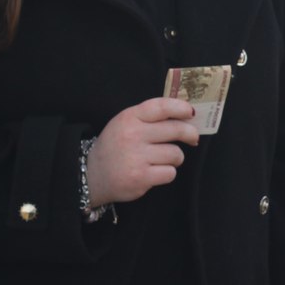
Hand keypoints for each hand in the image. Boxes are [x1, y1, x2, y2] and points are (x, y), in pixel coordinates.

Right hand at [85, 98, 199, 205]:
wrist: (91, 174)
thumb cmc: (116, 146)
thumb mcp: (126, 123)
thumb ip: (151, 118)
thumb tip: (188, 117)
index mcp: (130, 118)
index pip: (162, 107)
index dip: (181, 108)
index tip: (191, 113)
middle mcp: (132, 135)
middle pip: (177, 130)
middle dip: (190, 134)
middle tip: (192, 138)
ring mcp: (136, 157)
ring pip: (176, 154)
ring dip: (175, 158)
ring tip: (161, 159)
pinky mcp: (141, 178)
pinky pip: (170, 173)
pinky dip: (166, 173)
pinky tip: (154, 172)